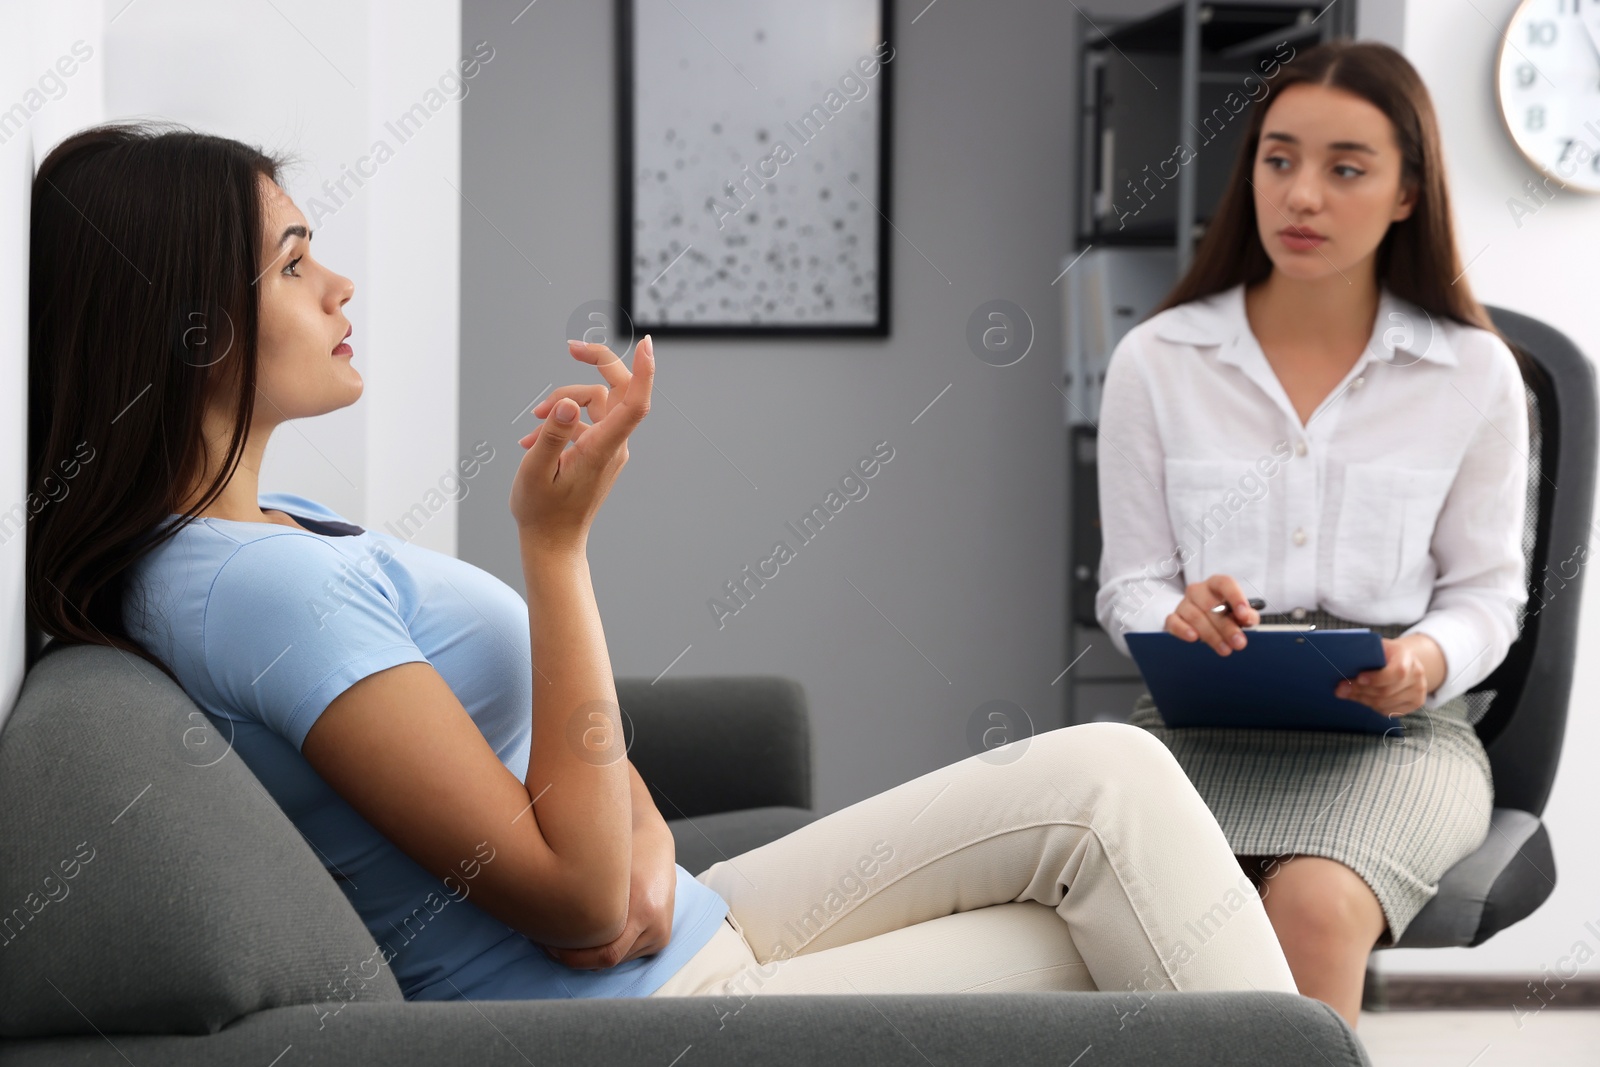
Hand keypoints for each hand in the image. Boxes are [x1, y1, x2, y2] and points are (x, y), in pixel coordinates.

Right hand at [510, 336, 653, 554]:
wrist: (552, 543)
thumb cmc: (542, 512)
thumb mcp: (535, 471)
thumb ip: (551, 435)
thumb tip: (566, 403)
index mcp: (602, 448)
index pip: (635, 404)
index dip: (644, 371)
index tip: (646, 343)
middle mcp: (612, 446)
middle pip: (617, 390)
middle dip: (597, 364)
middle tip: (571, 347)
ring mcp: (609, 449)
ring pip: (594, 404)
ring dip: (562, 403)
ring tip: (531, 424)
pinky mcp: (600, 453)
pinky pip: (585, 424)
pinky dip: (560, 424)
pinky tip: (532, 441)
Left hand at [537, 821, 676, 970]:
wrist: (656, 843)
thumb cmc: (625, 850)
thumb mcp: (605, 867)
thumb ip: (584, 895)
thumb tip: (547, 920)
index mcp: (644, 909)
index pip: (607, 954)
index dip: (574, 956)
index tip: (549, 945)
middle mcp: (656, 926)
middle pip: (610, 960)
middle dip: (578, 959)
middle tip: (550, 947)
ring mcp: (661, 933)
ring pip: (617, 960)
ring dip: (591, 957)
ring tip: (566, 941)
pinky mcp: (661, 937)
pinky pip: (627, 954)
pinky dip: (606, 950)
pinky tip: (589, 940)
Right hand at [1164, 574, 1260, 655]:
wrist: (1204, 623)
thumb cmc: (1224, 615)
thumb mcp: (1240, 614)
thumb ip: (1248, 615)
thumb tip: (1247, 618)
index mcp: (1216, 584)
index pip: (1225, 584)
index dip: (1235, 598)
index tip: (1243, 615)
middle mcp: (1197, 590)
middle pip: (1211, 606)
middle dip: (1227, 627)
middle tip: (1238, 642)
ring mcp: (1183, 604)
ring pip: (1196, 617)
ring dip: (1211, 635)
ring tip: (1225, 649)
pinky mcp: (1173, 618)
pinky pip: (1174, 622)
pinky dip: (1183, 630)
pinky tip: (1194, 638)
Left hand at [1334, 635, 1441, 716]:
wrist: (1405, 659)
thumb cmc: (1385, 653)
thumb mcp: (1376, 647)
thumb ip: (1363, 655)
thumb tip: (1342, 668)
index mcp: (1407, 656)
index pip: (1397, 672)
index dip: (1376, 678)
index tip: (1359, 678)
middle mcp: (1417, 674)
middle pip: (1387, 691)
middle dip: (1360, 691)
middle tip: (1341, 689)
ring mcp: (1418, 691)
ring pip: (1385, 703)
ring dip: (1363, 699)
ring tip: (1349, 693)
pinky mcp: (1415, 703)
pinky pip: (1389, 711)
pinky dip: (1373, 707)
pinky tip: (1363, 698)